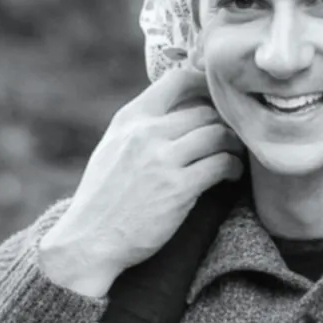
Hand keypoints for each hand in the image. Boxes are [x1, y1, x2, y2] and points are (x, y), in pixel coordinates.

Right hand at [39, 69, 244, 296]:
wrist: (87, 242)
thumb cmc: (104, 196)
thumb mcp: (114, 146)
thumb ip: (143, 125)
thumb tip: (182, 107)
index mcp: (130, 118)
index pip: (176, 80)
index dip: (205, 83)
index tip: (218, 96)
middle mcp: (146, 133)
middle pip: (205, 110)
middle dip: (225, 122)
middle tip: (233, 135)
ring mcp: (162, 160)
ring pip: (218, 134)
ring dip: (233, 144)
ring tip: (234, 155)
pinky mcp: (178, 188)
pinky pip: (221, 163)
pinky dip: (233, 166)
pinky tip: (231, 173)